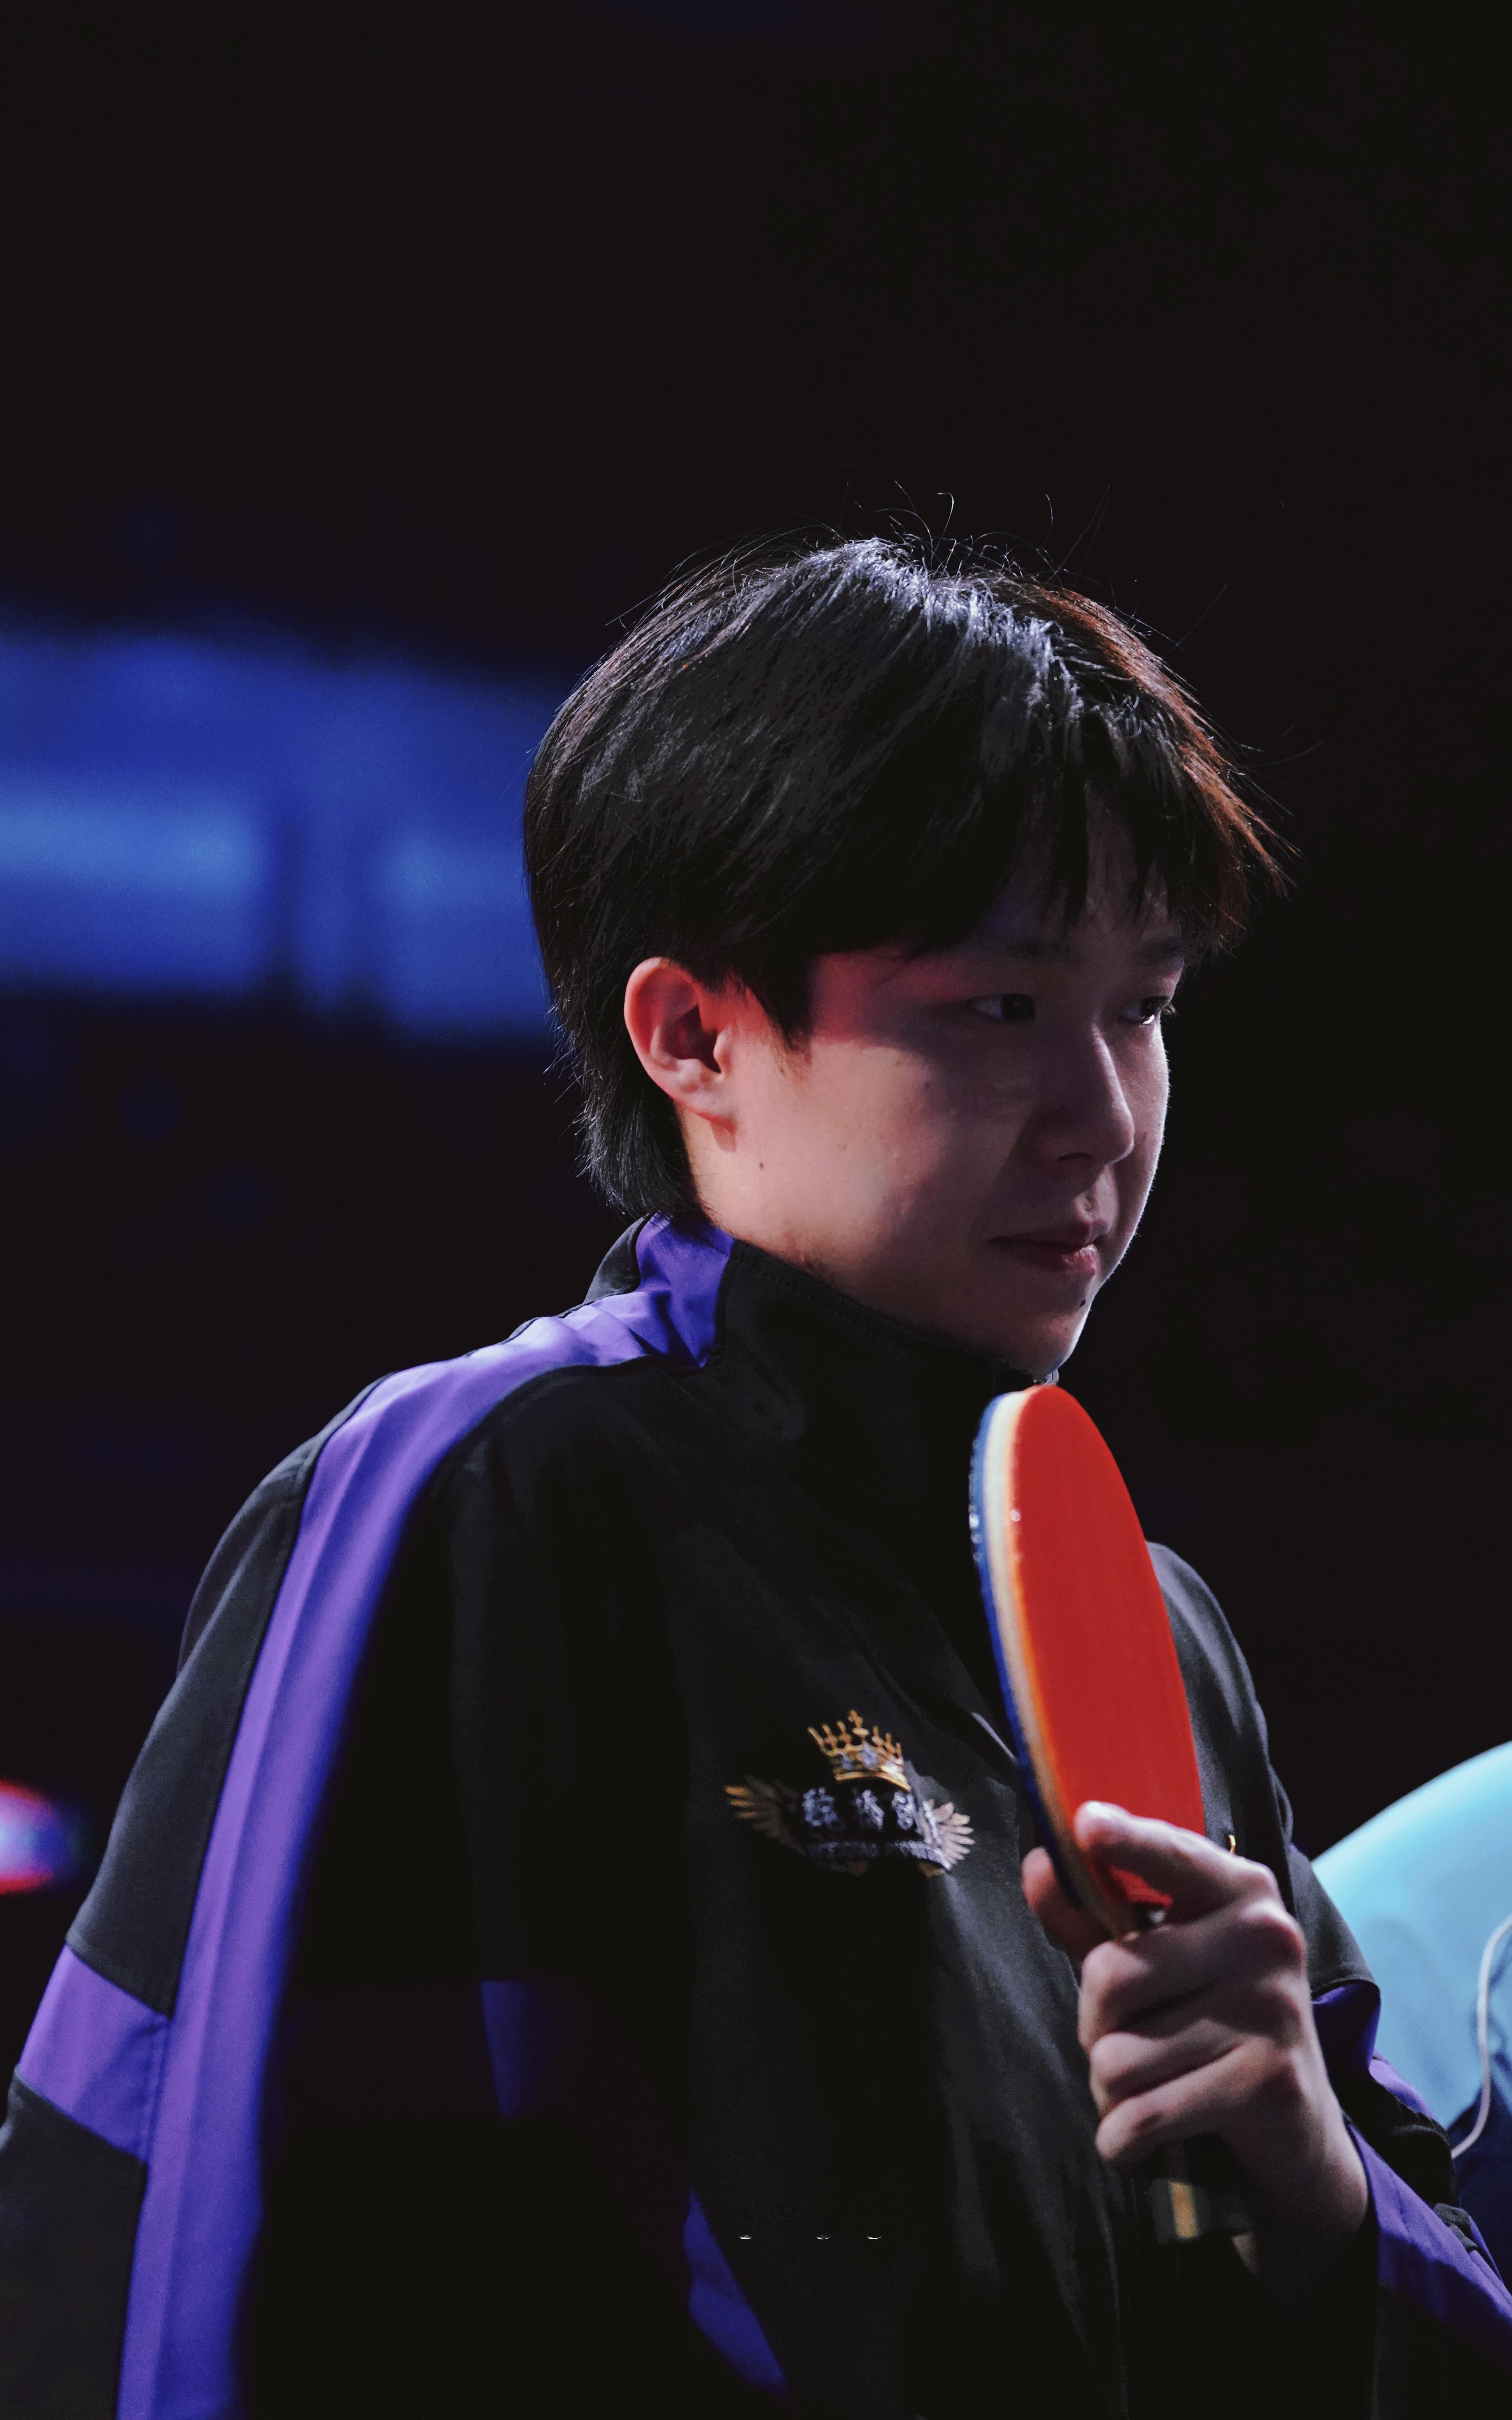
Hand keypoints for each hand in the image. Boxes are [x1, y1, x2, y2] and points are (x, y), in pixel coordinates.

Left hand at [1024, 1802, 1367, 2284]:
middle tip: (1126, 2042)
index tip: (1086, 1822)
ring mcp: (1272, 2008)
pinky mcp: (1268, 2081)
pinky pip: (1145, 2113)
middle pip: (1111, 1975)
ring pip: (1119, 2056)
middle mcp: (1264, 1936)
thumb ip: (1093, 1916)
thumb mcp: (1155, 1961)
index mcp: (1239, 1889)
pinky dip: (1122, 2137)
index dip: (1125, 1841)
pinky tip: (1137, 2135)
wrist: (1295, 2127)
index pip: (1170, 1855)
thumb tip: (1040, 1866)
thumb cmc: (1208, 2022)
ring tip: (1146, 2086)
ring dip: (1109, 2089)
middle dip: (1094, 2026)